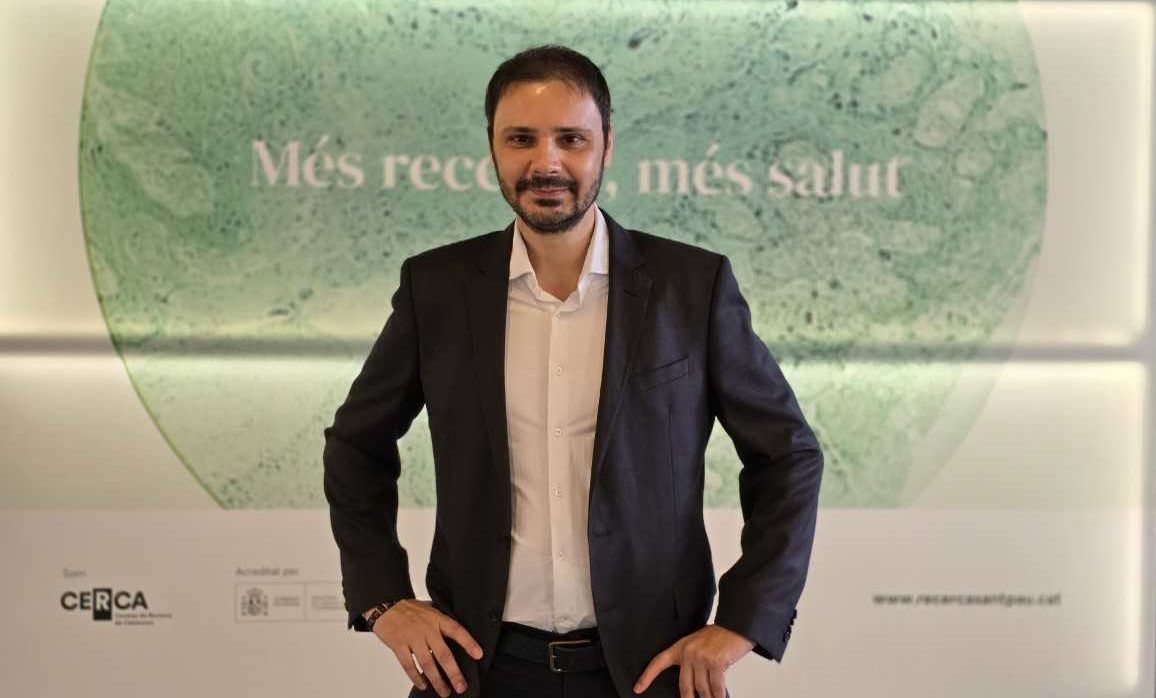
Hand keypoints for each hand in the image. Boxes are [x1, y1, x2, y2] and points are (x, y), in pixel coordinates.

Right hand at [372, 599, 483, 696]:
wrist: (386, 605)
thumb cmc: (410, 610)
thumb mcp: (430, 611)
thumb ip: (441, 624)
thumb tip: (457, 641)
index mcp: (437, 619)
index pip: (457, 630)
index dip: (469, 642)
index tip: (479, 655)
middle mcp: (426, 629)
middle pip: (443, 654)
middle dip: (453, 673)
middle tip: (461, 687)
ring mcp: (412, 637)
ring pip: (427, 663)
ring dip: (436, 680)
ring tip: (444, 691)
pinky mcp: (398, 645)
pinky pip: (409, 665)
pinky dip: (416, 677)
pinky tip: (423, 684)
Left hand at [633, 624, 754, 697]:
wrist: (737, 625)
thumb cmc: (720, 635)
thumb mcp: (698, 643)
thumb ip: (690, 660)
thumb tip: (692, 684)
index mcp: (681, 647)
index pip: (659, 662)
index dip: (647, 676)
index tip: (638, 688)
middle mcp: (688, 653)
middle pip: (684, 686)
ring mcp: (701, 658)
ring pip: (702, 689)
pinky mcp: (715, 663)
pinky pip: (716, 688)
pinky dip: (719, 695)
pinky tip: (721, 697)